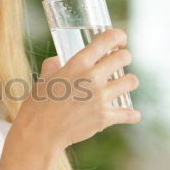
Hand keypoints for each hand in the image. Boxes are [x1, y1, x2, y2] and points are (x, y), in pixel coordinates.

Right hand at [16, 28, 140, 150]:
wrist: (39, 132)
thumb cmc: (38, 104)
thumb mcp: (43, 79)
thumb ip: (52, 66)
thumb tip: (57, 61)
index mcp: (78, 63)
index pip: (107, 40)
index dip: (118, 37)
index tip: (120, 40)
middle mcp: (92, 77)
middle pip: (124, 58)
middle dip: (124, 58)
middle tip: (121, 62)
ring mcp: (100, 97)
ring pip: (131, 82)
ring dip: (129, 82)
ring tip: (123, 86)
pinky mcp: (104, 117)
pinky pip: (129, 114)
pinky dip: (131, 115)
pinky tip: (131, 115)